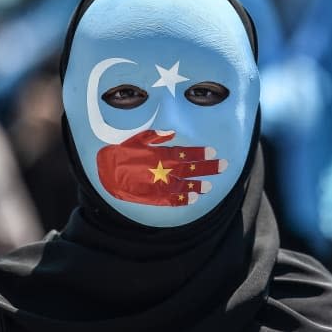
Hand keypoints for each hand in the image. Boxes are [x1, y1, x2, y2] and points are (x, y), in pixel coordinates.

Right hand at [97, 130, 226, 205]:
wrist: (107, 173)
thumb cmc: (122, 153)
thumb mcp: (138, 139)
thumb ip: (156, 136)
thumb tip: (172, 132)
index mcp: (161, 155)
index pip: (186, 153)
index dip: (200, 153)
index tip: (212, 151)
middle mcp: (164, 170)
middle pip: (192, 169)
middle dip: (209, 167)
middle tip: (224, 165)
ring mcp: (161, 185)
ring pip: (185, 185)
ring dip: (199, 185)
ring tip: (210, 186)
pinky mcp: (154, 197)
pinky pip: (173, 199)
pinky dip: (184, 199)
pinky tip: (195, 198)